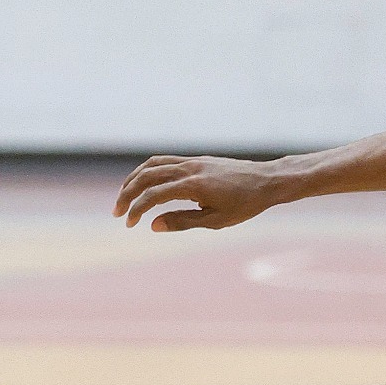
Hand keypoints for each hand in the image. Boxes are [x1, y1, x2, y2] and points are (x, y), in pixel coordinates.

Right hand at [113, 155, 281, 231]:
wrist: (267, 181)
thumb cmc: (246, 204)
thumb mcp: (216, 220)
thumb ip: (183, 221)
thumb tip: (153, 225)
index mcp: (193, 185)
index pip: (154, 195)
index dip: (137, 209)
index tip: (129, 223)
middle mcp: (189, 168)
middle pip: (146, 176)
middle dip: (128, 193)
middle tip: (118, 212)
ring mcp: (192, 161)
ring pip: (152, 164)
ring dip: (134, 179)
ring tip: (125, 196)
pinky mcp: (196, 160)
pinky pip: (165, 161)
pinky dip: (149, 171)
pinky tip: (145, 183)